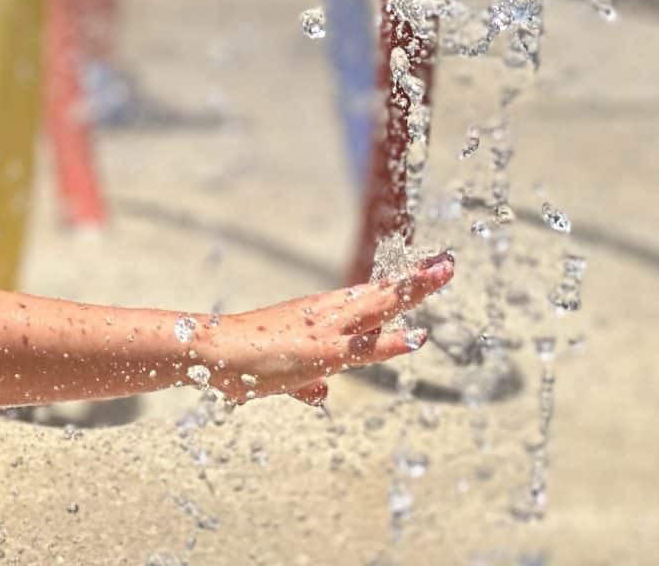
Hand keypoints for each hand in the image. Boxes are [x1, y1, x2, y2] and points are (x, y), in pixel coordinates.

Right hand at [202, 252, 453, 406]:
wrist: (211, 350)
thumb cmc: (243, 359)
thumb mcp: (285, 374)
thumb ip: (306, 383)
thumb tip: (320, 394)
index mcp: (321, 315)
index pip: (369, 297)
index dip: (399, 286)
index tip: (429, 272)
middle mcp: (327, 314)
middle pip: (380, 293)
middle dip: (415, 281)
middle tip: (448, 263)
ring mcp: (325, 330)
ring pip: (377, 307)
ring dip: (410, 293)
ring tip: (441, 275)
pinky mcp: (319, 352)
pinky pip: (363, 347)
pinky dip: (391, 342)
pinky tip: (417, 337)